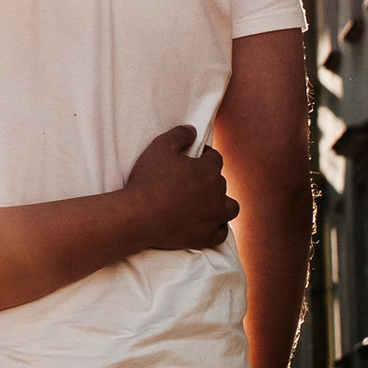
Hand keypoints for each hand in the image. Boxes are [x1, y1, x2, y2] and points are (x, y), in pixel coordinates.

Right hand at [122, 125, 237, 253]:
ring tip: (208, 202)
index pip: (215, 158)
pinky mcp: (205, 237)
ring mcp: (213, 217)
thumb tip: (193, 130)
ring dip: (222, 203)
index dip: (205, 156)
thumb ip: (179, 135)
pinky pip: (221, 233)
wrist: (137, 215)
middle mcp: (217, 193)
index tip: (196, 158)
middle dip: (209, 179)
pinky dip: (217, 227)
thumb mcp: (159, 147)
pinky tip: (207, 223)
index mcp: (208, 170)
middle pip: (220, 182)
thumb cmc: (147, 180)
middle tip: (192, 181)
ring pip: (230, 208)